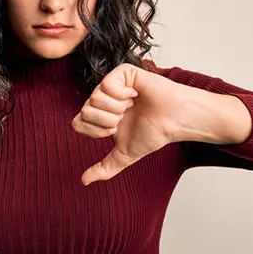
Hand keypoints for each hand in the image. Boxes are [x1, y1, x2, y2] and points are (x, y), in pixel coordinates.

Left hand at [72, 63, 193, 184]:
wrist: (174, 120)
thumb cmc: (153, 133)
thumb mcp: (124, 155)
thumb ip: (104, 168)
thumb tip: (84, 181)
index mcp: (99, 115)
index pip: (78, 122)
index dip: (97, 130)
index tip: (116, 130)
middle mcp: (102, 98)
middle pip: (85, 111)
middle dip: (108, 120)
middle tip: (125, 117)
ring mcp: (111, 84)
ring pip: (95, 98)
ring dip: (118, 108)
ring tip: (132, 105)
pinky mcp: (122, 72)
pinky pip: (107, 84)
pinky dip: (124, 94)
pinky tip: (135, 94)